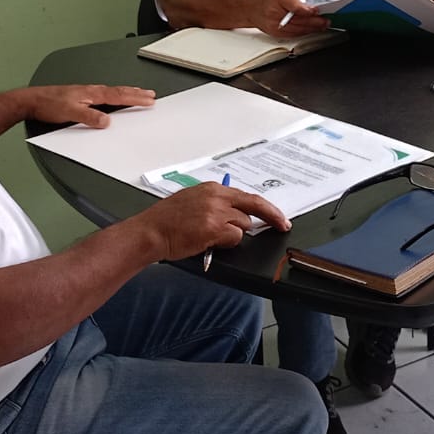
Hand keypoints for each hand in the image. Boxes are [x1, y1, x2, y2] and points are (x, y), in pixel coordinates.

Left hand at [22, 85, 154, 128]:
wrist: (32, 100)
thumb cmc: (48, 105)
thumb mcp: (70, 113)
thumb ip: (89, 117)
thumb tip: (106, 121)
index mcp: (91, 93)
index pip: (119, 96)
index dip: (135, 98)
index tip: (149, 100)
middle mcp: (90, 91)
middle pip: (119, 91)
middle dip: (136, 93)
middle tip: (150, 95)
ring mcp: (86, 93)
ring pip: (112, 91)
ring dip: (127, 92)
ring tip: (138, 93)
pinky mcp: (81, 96)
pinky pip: (104, 94)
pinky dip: (115, 94)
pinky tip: (114, 97)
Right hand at [137, 182, 290, 261]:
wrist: (149, 232)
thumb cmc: (166, 221)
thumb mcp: (192, 202)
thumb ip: (215, 204)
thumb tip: (236, 214)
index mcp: (212, 189)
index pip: (246, 196)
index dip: (265, 207)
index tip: (277, 215)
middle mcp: (217, 196)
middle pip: (255, 206)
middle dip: (272, 217)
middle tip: (283, 225)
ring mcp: (216, 212)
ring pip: (243, 226)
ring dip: (232, 235)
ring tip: (209, 237)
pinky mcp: (214, 228)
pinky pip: (234, 238)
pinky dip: (226, 244)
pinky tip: (208, 243)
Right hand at [248, 0, 328, 36]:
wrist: (250, 10)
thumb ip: (296, 0)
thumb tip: (309, 8)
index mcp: (277, 0)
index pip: (295, 8)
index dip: (307, 10)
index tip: (317, 11)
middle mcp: (276, 15)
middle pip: (299, 21)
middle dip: (315, 22)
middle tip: (326, 21)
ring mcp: (276, 27)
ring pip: (298, 29)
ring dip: (312, 28)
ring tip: (323, 26)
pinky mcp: (277, 34)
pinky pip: (294, 34)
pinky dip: (305, 32)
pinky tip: (312, 30)